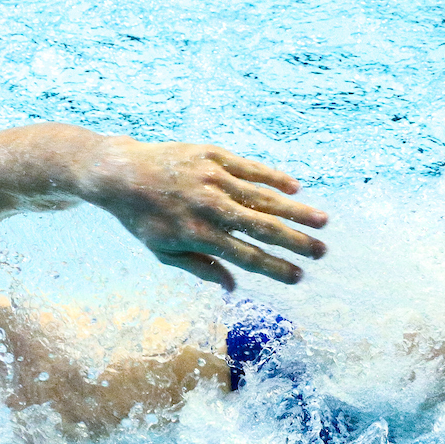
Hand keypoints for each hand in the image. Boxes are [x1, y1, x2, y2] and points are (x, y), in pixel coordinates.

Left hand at [92, 139, 327, 289]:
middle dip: (295, 241)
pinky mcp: (213, 155)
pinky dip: (275, 179)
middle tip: (322, 251)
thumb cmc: (143, 219)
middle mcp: (208, 207)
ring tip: (322, 221)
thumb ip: (200, 268)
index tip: (298, 276)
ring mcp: (212, 178)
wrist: (121, 174)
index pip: (245, 256)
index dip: (274, 268)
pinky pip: (251, 168)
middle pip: (261, 227)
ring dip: (296, 210)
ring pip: (263, 197)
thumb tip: (234, 288)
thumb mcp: (164, 251)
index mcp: (196, 235)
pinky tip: (296, 190)